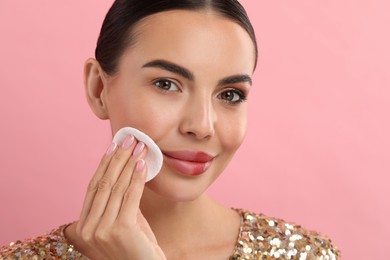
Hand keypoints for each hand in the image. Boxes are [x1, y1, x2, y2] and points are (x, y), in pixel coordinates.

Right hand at [73, 135, 165, 259]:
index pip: (92, 189)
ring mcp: (102, 231)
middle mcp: (87, 230)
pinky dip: (137, 178)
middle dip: (117, 159)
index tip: (113, 147)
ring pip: (116, 188)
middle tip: (129, 139)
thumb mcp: (122, 223)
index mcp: (82, 228)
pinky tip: (142, 164)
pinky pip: (130, 196)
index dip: (104, 165)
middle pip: (103, 184)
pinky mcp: (120, 230)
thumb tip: (127, 170)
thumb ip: (119, 202)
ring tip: (139, 147)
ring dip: (129, 163)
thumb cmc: (137, 249)